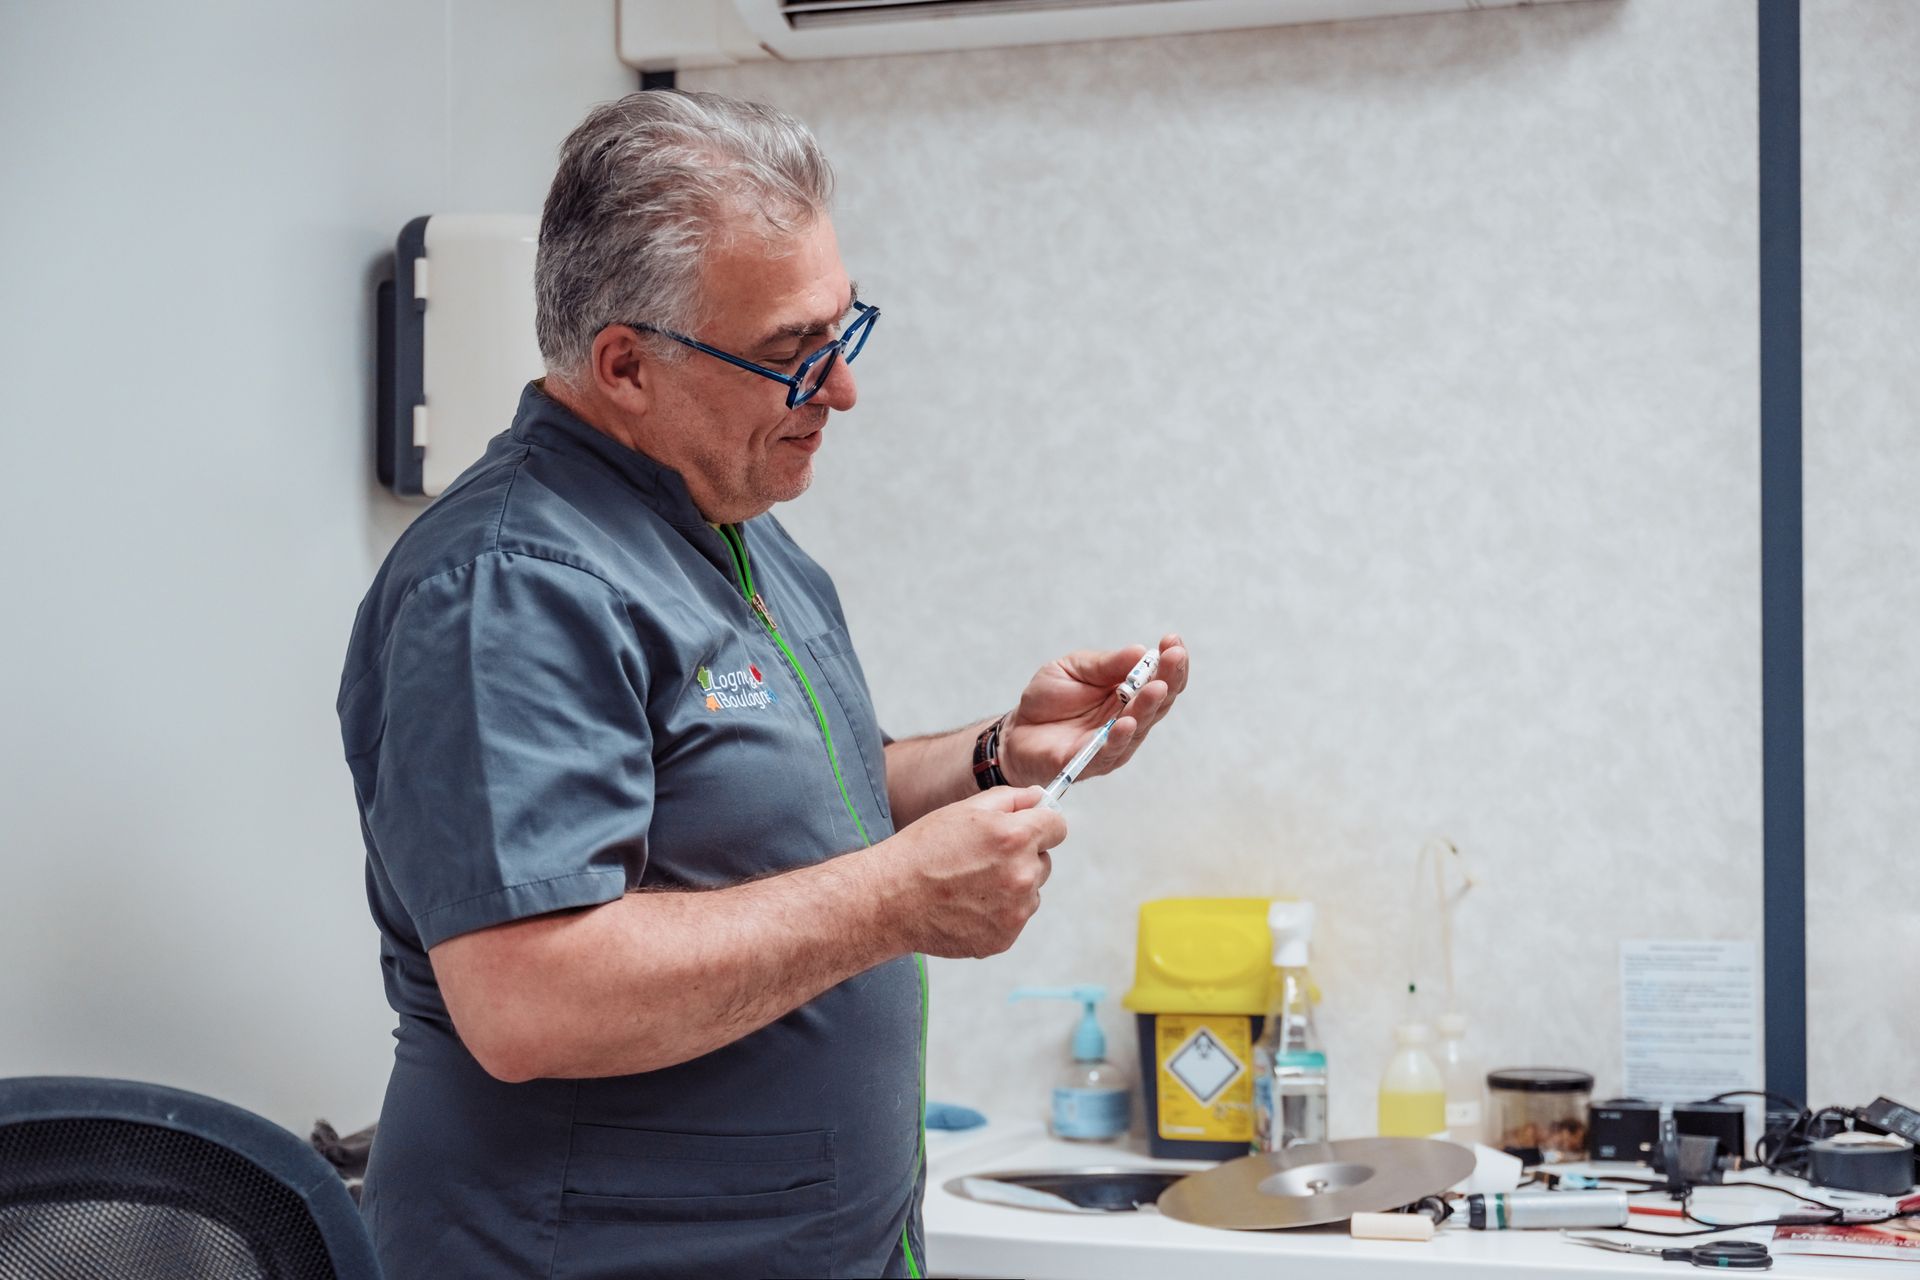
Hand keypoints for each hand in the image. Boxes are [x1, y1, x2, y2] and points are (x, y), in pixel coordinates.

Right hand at [878, 787, 1066, 957]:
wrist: (891, 898)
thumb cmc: (923, 850)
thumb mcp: (964, 810)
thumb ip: (1011, 799)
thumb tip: (1039, 798)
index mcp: (1016, 837)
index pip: (1058, 827)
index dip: (1042, 825)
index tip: (1028, 829)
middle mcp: (1022, 875)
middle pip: (1044, 861)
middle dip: (1023, 856)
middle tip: (982, 859)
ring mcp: (1015, 911)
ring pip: (1030, 891)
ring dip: (1011, 886)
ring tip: (970, 884)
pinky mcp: (1005, 937)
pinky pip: (1014, 917)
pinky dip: (998, 912)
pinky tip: (967, 905)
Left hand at [999, 633, 1188, 788]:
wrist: (1017, 730)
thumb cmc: (1049, 698)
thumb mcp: (1075, 668)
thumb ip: (1106, 665)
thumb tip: (1140, 651)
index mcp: (1128, 693)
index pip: (1160, 678)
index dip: (1170, 661)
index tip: (1173, 641)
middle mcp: (1128, 718)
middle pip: (1158, 701)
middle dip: (1168, 678)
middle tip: (1173, 657)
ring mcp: (1113, 742)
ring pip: (1139, 726)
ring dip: (1148, 706)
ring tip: (1156, 688)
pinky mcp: (1091, 762)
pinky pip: (1110, 751)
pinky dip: (1120, 737)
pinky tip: (1127, 722)